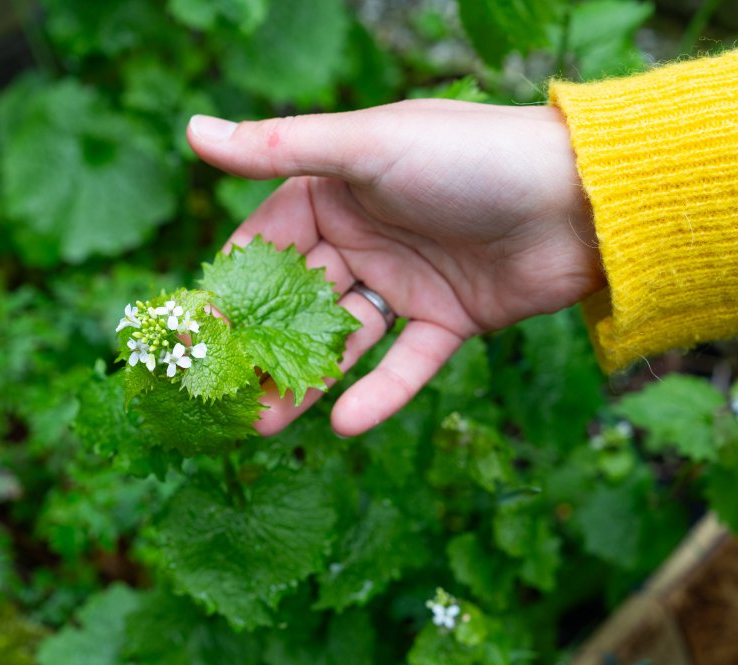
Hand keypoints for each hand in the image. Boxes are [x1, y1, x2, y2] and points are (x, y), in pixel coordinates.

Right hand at [187, 100, 605, 436]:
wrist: (584, 198)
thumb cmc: (469, 156)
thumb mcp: (366, 146)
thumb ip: (277, 147)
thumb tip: (191, 129)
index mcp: (338, 191)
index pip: (266, 242)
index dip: (230, 285)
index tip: (194, 329)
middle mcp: (366, 237)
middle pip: (299, 300)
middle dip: (262, 346)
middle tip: (224, 396)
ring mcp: (406, 282)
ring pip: (343, 339)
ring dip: (307, 381)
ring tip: (265, 425)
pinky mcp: (449, 320)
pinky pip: (405, 363)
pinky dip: (380, 393)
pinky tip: (346, 425)